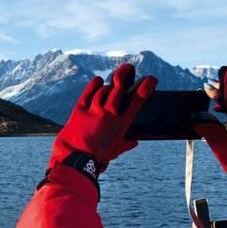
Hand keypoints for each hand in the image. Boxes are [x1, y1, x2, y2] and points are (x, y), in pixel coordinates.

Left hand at [49, 63, 155, 181]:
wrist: (75, 159)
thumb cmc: (97, 158)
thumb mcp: (115, 151)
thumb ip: (125, 144)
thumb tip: (133, 142)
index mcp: (121, 124)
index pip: (137, 101)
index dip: (145, 88)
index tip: (151, 79)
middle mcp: (109, 114)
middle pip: (119, 88)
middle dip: (124, 75)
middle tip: (128, 68)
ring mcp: (94, 110)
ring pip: (103, 90)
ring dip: (108, 84)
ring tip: (111, 81)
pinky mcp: (79, 110)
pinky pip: (88, 93)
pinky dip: (93, 85)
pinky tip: (98, 81)